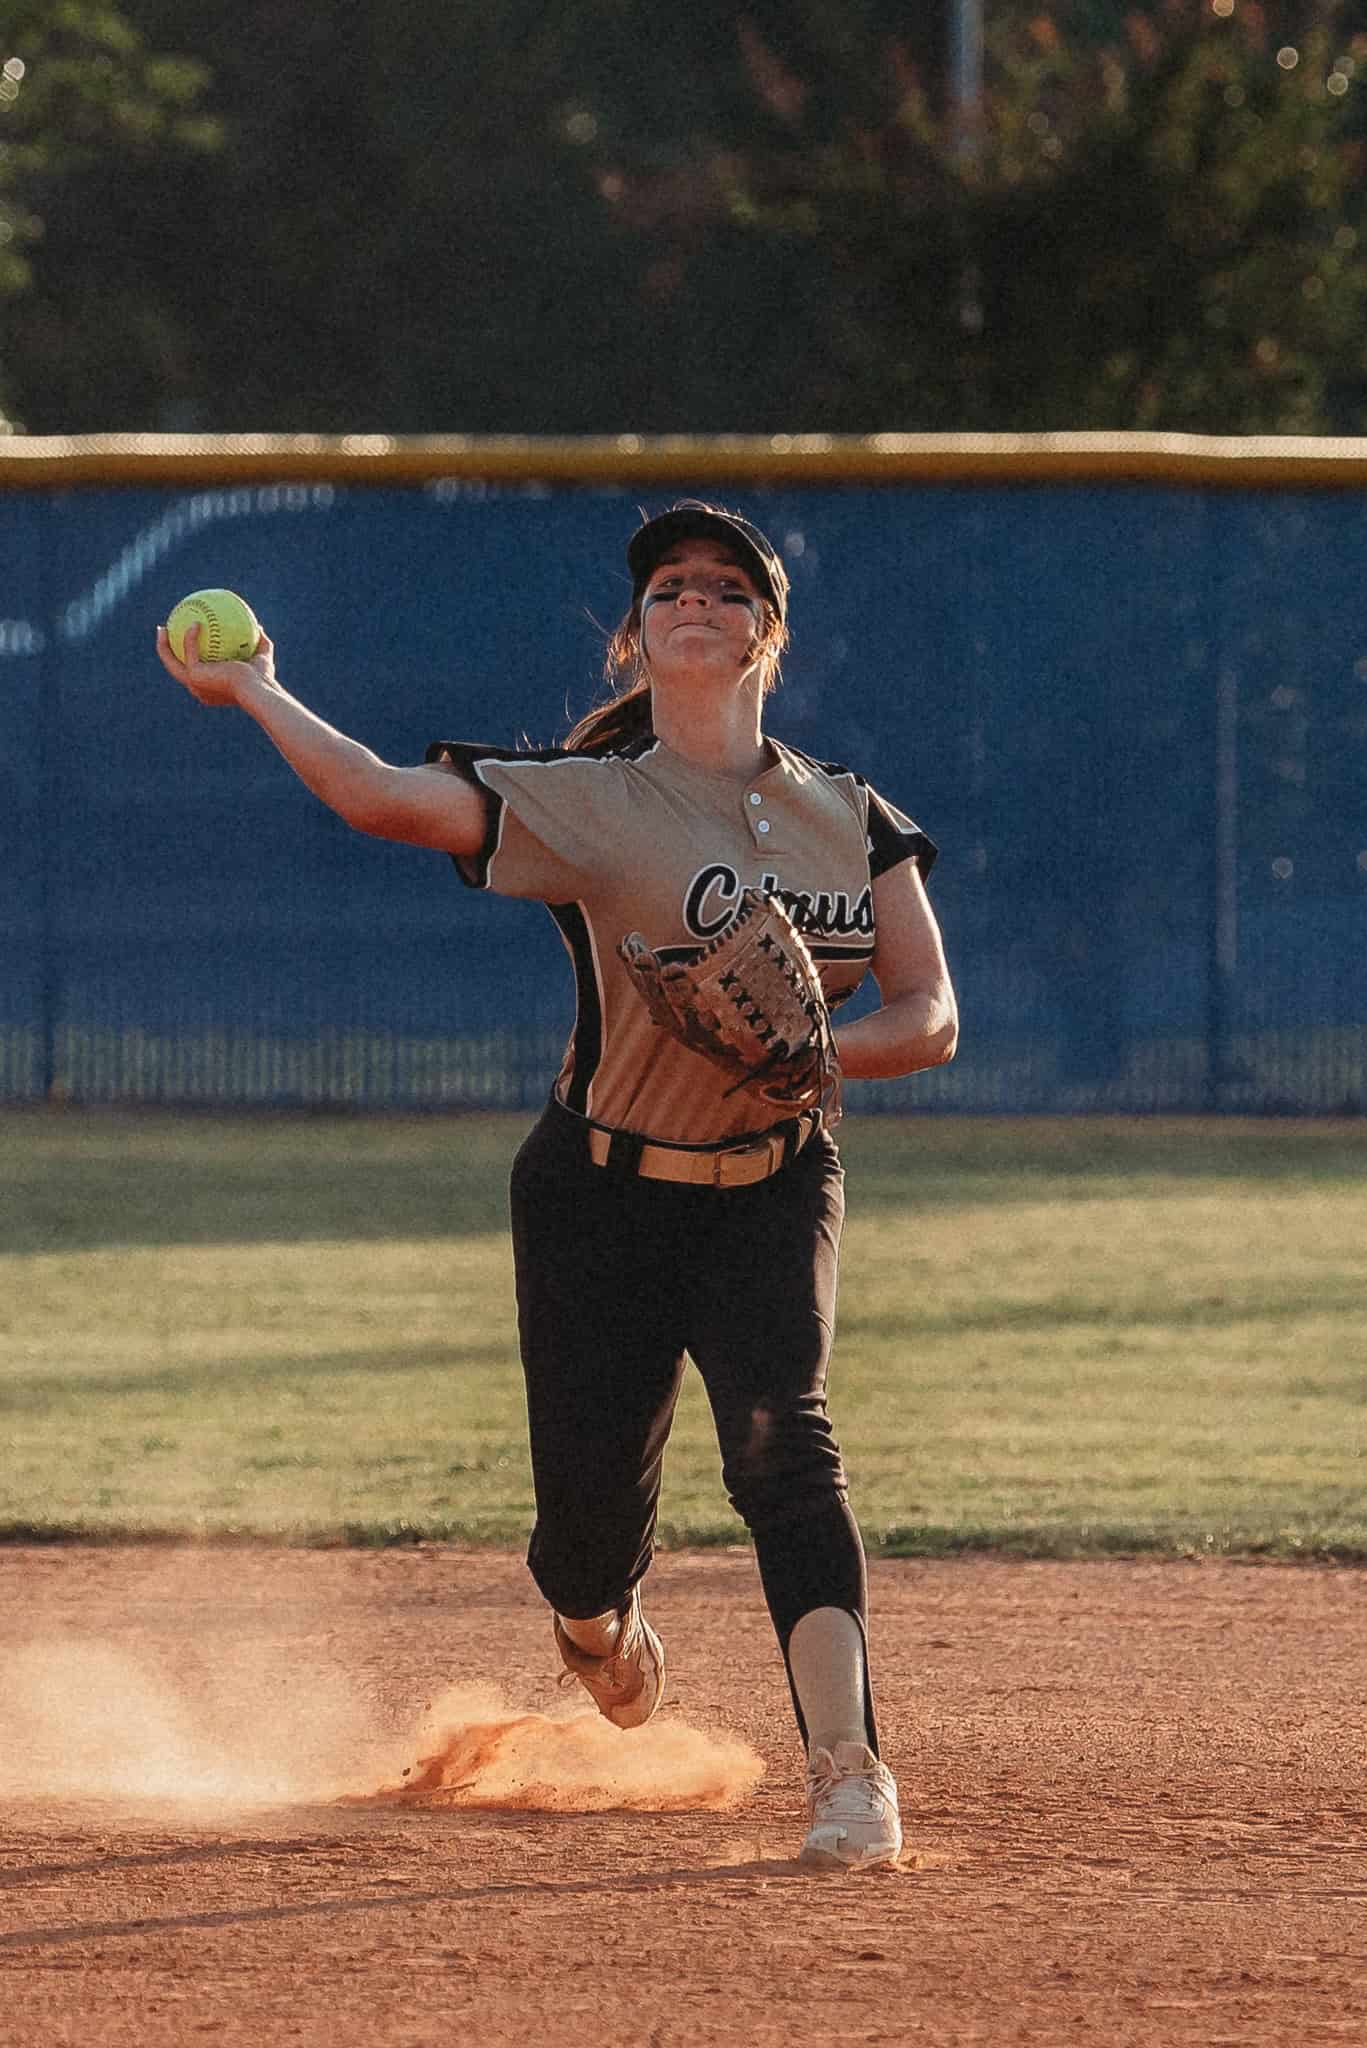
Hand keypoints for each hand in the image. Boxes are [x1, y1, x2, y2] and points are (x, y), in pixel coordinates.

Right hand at [155, 621, 276, 707]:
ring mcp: (194, 684)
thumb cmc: (262, 680)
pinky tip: (195, 623)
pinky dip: (189, 637)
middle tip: (165, 632)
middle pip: (174, 669)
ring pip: (171, 663)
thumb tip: (258, 627)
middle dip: (166, 651)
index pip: (194, 672)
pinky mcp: (195, 676)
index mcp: (210, 688)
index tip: (184, 642)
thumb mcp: (263, 658)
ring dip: (163, 646)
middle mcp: (198, 689)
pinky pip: (189, 651)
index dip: (185, 657)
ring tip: (162, 627)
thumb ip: (260, 644)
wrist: (257, 690)